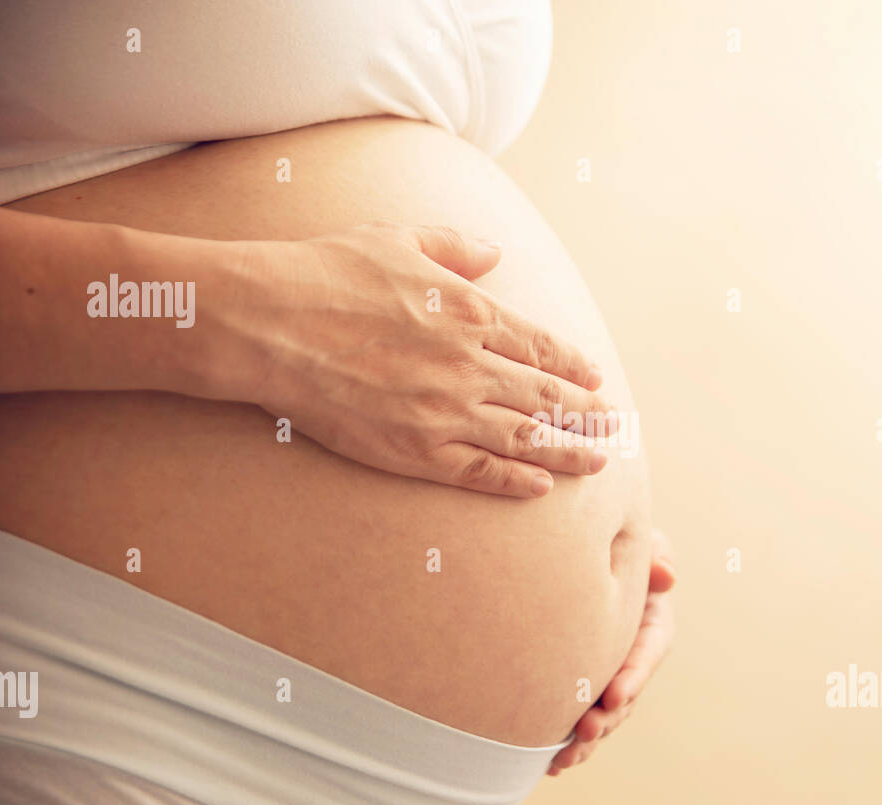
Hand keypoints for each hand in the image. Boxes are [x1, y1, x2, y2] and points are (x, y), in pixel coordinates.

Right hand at [227, 222, 615, 496]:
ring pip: (524, 437)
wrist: (268, 322)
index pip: (540, 347)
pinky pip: (479, 471)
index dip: (572, 366)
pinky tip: (540, 487)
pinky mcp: (415, 450)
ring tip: (596, 462)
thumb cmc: (325, 273)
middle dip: (585, 414)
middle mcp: (469, 365)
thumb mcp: (398, 240)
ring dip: (567, 451)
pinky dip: (515, 480)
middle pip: (544, 396)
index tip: (594, 379)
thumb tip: (493, 253)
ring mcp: (445, 412)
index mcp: (469, 312)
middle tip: (613, 427)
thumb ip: (453, 247)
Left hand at [549, 529, 675, 774]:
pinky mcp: (586, 687)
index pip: (649, 649)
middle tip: (585, 730)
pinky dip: (568, 744)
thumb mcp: (641, 541)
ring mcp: (610, 674)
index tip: (615, 694)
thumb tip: (665, 574)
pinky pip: (581, 719)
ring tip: (563, 758)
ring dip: (587, 740)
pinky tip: (551, 766)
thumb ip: (655, 553)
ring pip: (605, 715)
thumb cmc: (616, 543)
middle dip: (608, 717)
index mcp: (653, 622)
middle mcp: (635, 655)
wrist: (578, 553)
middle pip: (627, 692)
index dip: (634, 674)